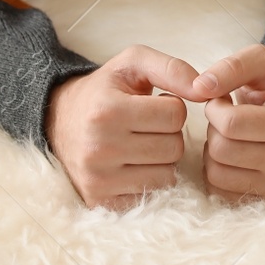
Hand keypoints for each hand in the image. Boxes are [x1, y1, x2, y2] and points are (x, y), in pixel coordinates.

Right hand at [44, 44, 197, 210]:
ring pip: (168, 174)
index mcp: (107, 110)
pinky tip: (134, 163)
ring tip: (141, 142)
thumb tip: (204, 90)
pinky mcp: (101, 201)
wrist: (61, 120)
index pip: (175, 114)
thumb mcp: (134, 63)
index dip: (172, 106)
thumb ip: (173, 69)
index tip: (154, 104)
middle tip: (147, 125)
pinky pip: (153, 194)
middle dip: (169, 134)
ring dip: (163, 158)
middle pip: (174, 147)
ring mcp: (99, 179)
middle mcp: (99, 148)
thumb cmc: (105, 89)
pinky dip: (151, 178)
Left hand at [190, 44, 264, 203]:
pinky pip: (219, 190)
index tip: (221, 99)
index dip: (214, 108)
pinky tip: (230, 152)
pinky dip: (216, 169)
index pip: (231, 124)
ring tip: (229, 134)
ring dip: (212, 149)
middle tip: (225, 116)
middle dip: (213, 128)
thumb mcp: (259, 61)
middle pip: (221, 149)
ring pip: (216, 172)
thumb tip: (198, 88)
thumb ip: (230, 67)